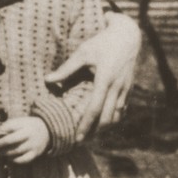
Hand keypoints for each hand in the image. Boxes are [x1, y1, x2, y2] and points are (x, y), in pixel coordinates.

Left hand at [0, 117, 49, 163]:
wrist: (46, 131)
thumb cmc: (28, 126)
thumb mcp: (20, 121)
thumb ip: (8, 126)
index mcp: (25, 125)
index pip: (10, 127)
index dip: (0, 131)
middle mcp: (30, 135)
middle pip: (12, 140)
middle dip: (0, 144)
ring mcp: (33, 145)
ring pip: (16, 151)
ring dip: (5, 152)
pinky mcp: (35, 154)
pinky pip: (23, 160)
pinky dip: (15, 160)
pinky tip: (9, 158)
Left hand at [46, 14, 140, 135]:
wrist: (128, 36)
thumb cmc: (102, 43)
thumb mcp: (83, 53)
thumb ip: (66, 69)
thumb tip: (47, 80)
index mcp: (105, 79)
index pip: (94, 109)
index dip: (86, 125)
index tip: (77, 138)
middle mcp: (117, 87)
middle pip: (107, 118)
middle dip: (95, 132)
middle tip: (82, 141)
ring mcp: (126, 88)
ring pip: (117, 116)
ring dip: (105, 128)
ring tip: (91, 136)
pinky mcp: (130, 88)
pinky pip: (123, 109)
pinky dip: (114, 118)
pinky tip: (104, 124)